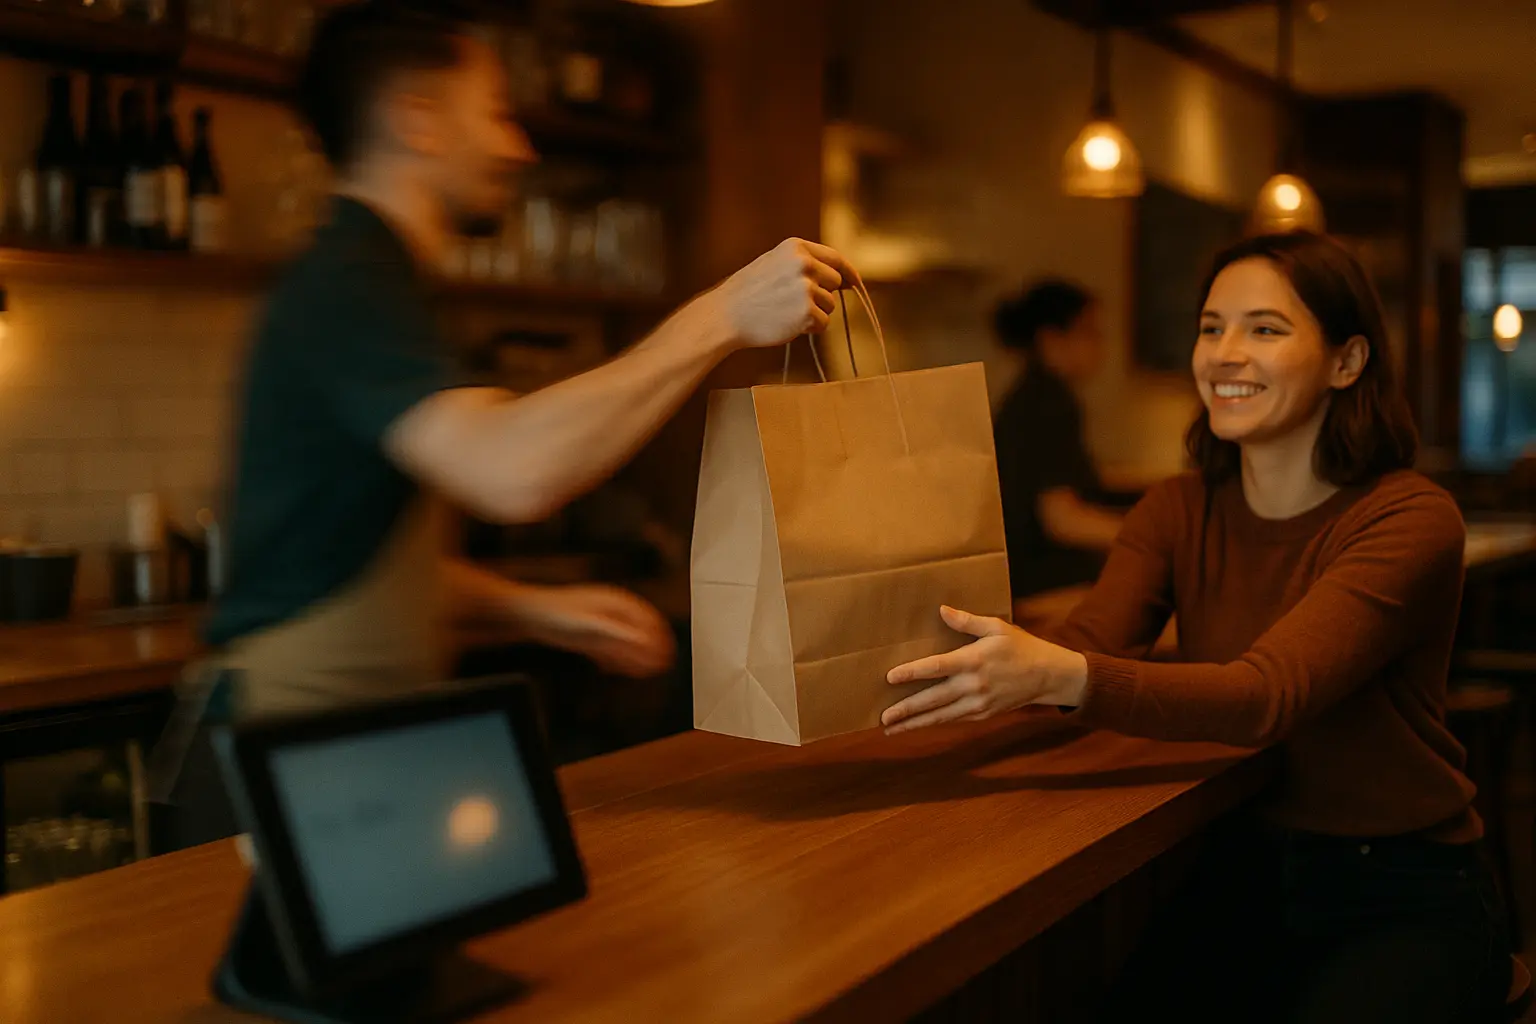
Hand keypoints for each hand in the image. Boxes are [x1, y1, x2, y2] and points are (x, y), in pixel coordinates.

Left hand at [519, 584, 675, 678]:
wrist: (528, 616)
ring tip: (644, 672)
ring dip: (633, 657)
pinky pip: (607, 648)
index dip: (661, 636)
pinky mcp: (587, 635)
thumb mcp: (591, 626)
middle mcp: (611, 611)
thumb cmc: (557, 615)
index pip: (649, 618)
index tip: (669, 652)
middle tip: (661, 666)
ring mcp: (599, 623)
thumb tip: (646, 642)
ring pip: (623, 642)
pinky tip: (614, 670)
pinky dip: (614, 659)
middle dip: (650, 649)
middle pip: (639, 631)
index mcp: (616, 603)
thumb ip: (619, 635)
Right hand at [714, 238, 857, 346]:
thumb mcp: (775, 264)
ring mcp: (806, 287)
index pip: (835, 258)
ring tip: (785, 313)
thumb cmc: (748, 293)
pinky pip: (823, 323)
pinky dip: (810, 328)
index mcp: (796, 247)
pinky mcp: (807, 311)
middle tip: (794, 303)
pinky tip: (788, 324)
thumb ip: (805, 265)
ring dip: (814, 313)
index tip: (854, 283)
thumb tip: (842, 278)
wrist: (725, 315)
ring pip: (830, 305)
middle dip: (822, 295)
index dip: (848, 272)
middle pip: (835, 282)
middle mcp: (804, 263)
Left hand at [880, 606, 1088, 734]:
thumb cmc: (1020, 647)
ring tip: (890, 729)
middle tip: (883, 717)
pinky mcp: (983, 714)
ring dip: (915, 723)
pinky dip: (933, 724)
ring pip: (941, 716)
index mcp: (974, 661)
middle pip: (934, 699)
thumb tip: (942, 610)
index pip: (937, 667)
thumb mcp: (996, 627)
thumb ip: (967, 621)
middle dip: (907, 709)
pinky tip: (916, 726)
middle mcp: (974, 685)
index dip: (912, 672)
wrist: (1048, 676)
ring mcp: (978, 703)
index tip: (890, 677)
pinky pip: (953, 720)